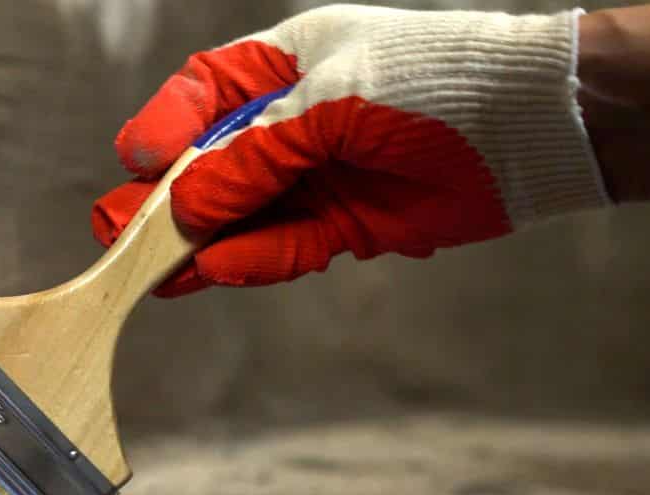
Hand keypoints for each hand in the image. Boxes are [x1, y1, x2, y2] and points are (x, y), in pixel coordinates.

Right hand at [92, 4, 607, 296]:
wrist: (531, 128)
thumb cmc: (434, 82)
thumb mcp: (330, 104)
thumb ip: (253, 157)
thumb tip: (182, 204)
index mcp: (283, 67)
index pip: (201, 96)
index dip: (163, 128)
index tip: (136, 159)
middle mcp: (291, 123)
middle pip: (207, 164)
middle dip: (162, 199)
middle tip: (118, 231)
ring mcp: (314, 178)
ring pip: (237, 215)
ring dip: (196, 241)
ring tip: (151, 270)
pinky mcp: (342, 227)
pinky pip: (282, 249)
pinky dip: (248, 262)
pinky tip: (212, 272)